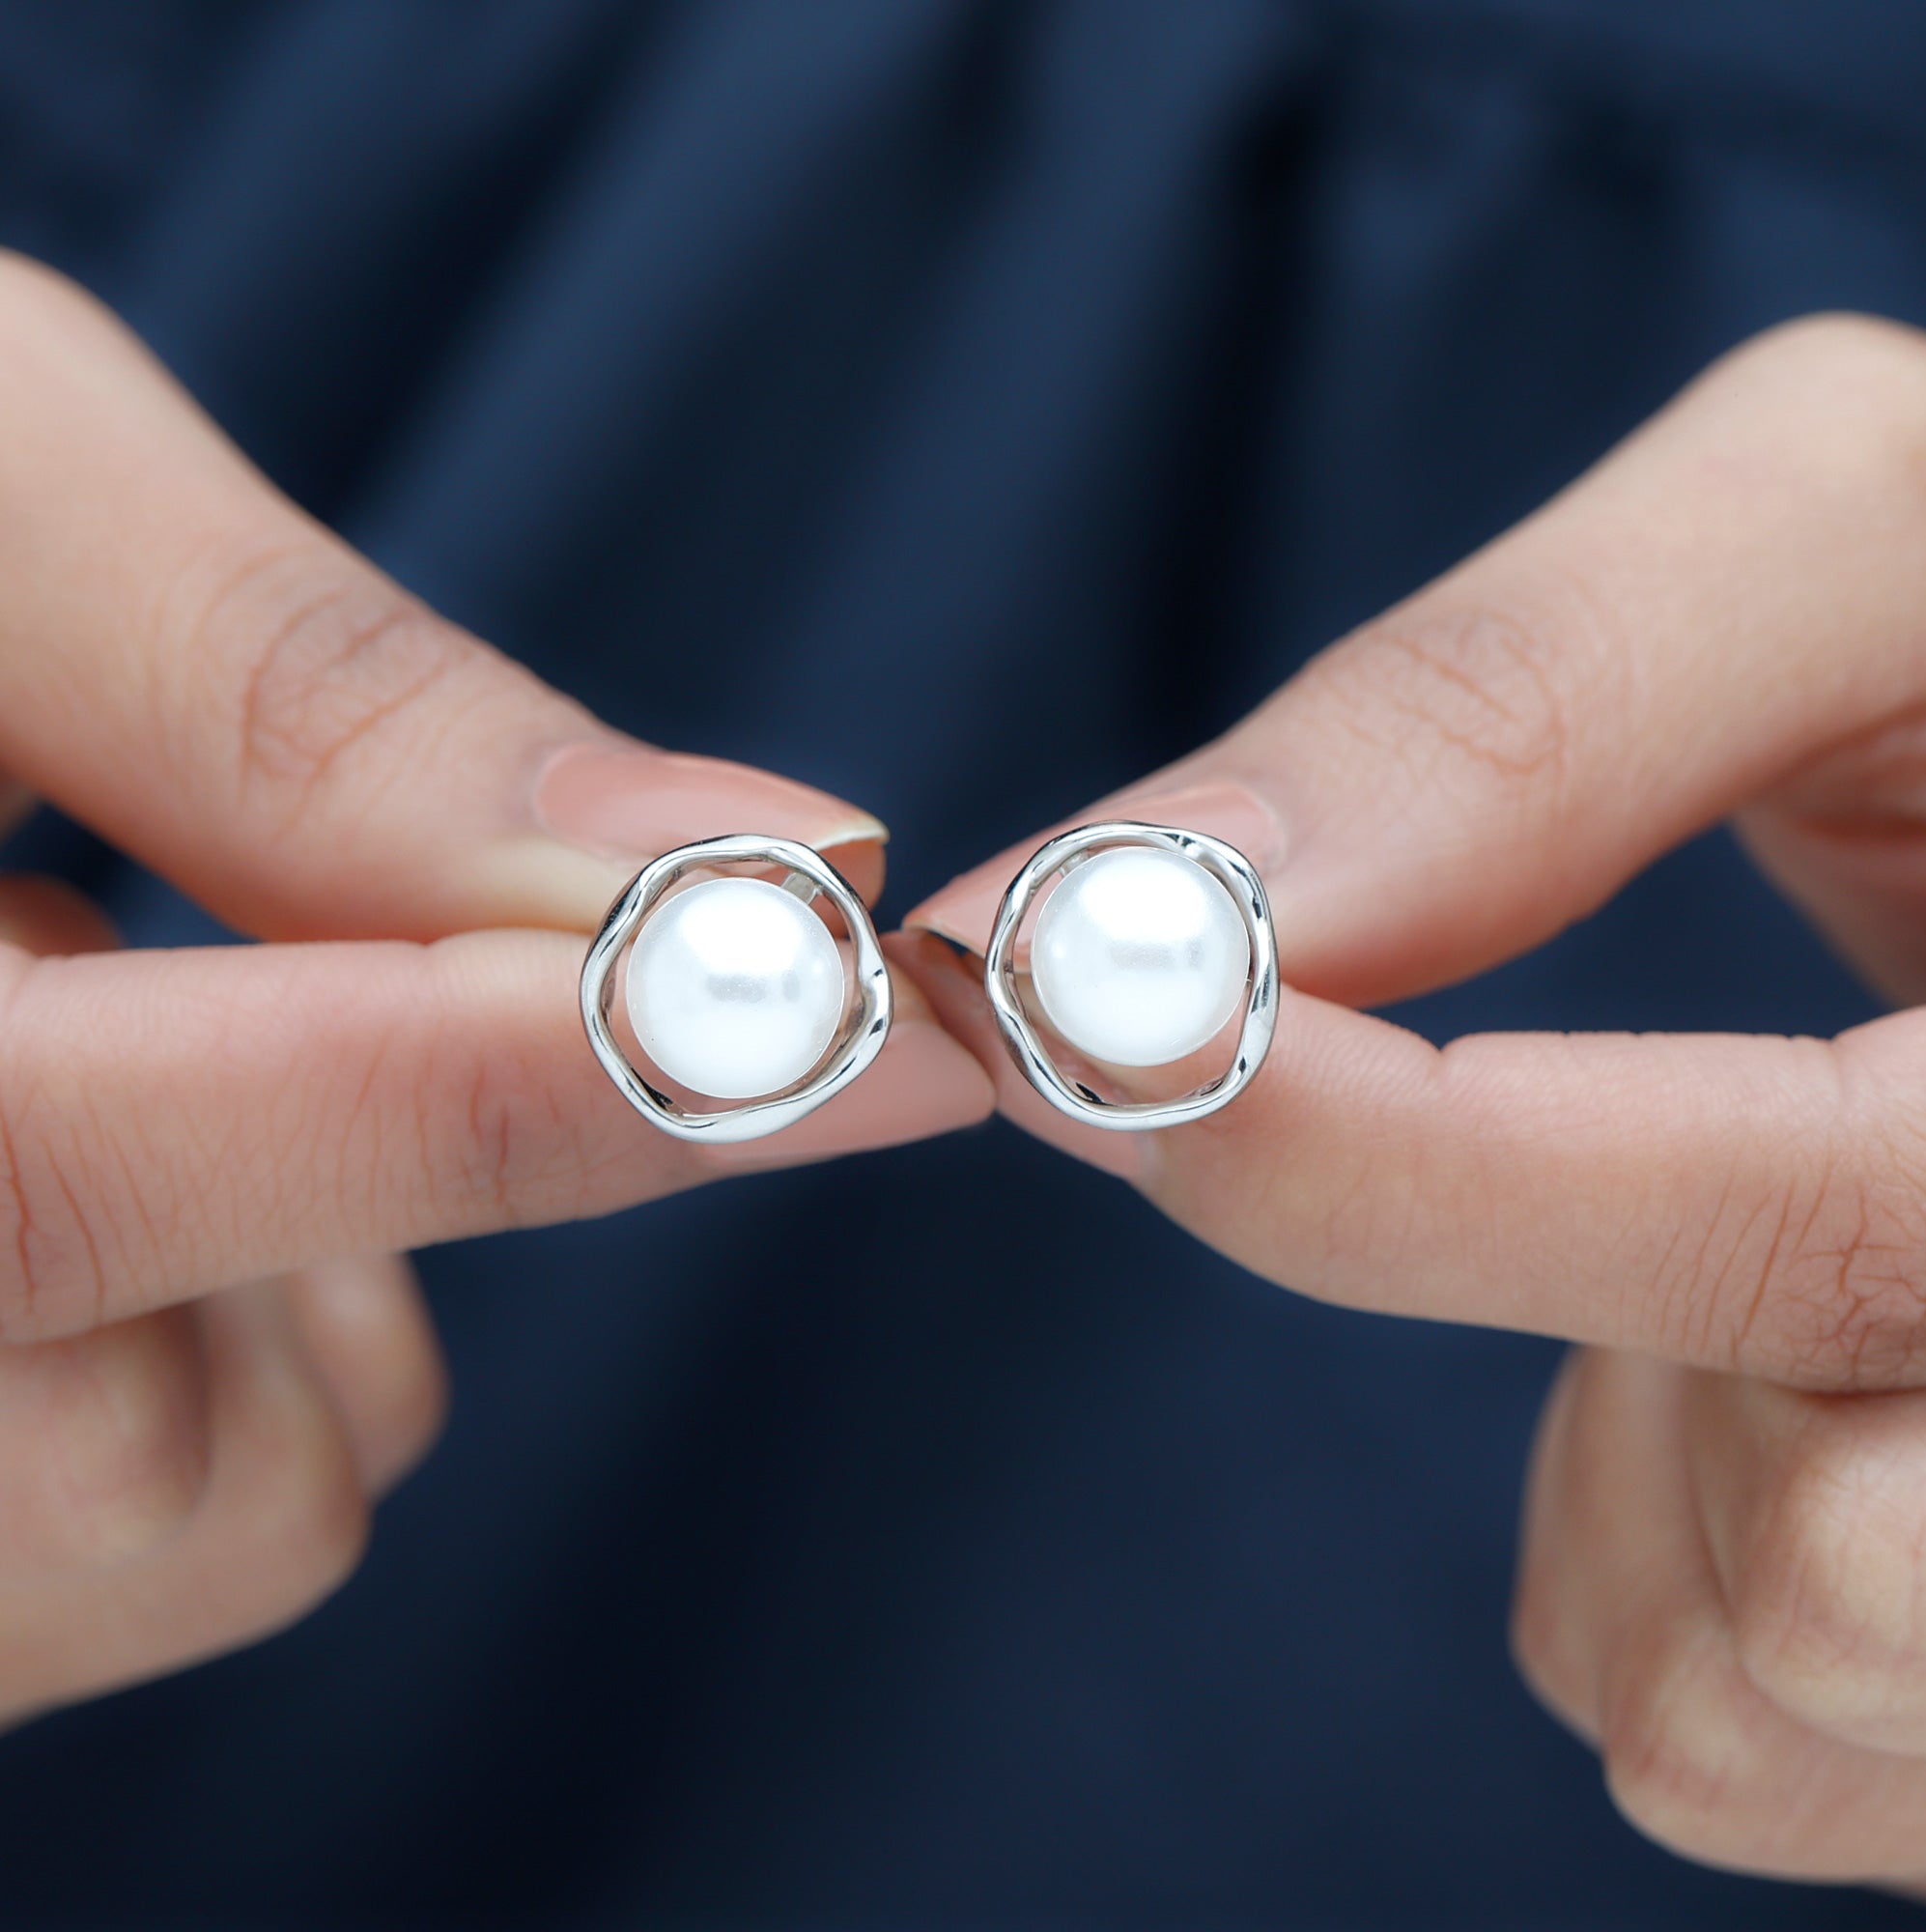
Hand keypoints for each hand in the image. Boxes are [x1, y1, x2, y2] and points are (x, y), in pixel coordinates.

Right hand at [0, 255, 990, 1727]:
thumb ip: (294, 702)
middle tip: (150, 905)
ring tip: (63, 993)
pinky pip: (162, 1527)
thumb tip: (726, 855)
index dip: (511, 1087)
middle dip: (343, 1168)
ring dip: (281, 1246)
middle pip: (205, 1461)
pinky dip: (219, 1319)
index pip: (77, 1182)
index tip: (857, 1025)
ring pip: (227, 1505)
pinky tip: (82, 1124)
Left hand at [903, 313, 1925, 1885]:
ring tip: (1733, 1214)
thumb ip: (1517, 705)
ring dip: (1626, 1445)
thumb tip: (1122, 918)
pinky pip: (1726, 1750)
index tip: (1087, 1028)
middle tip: (1560, 1117)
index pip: (1818, 1237)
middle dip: (1584, 1346)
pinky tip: (1756, 1368)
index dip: (1386, 1167)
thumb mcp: (1858, 545)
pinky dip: (1651, 1550)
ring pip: (1737, 1697)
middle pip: (1816, 1582)